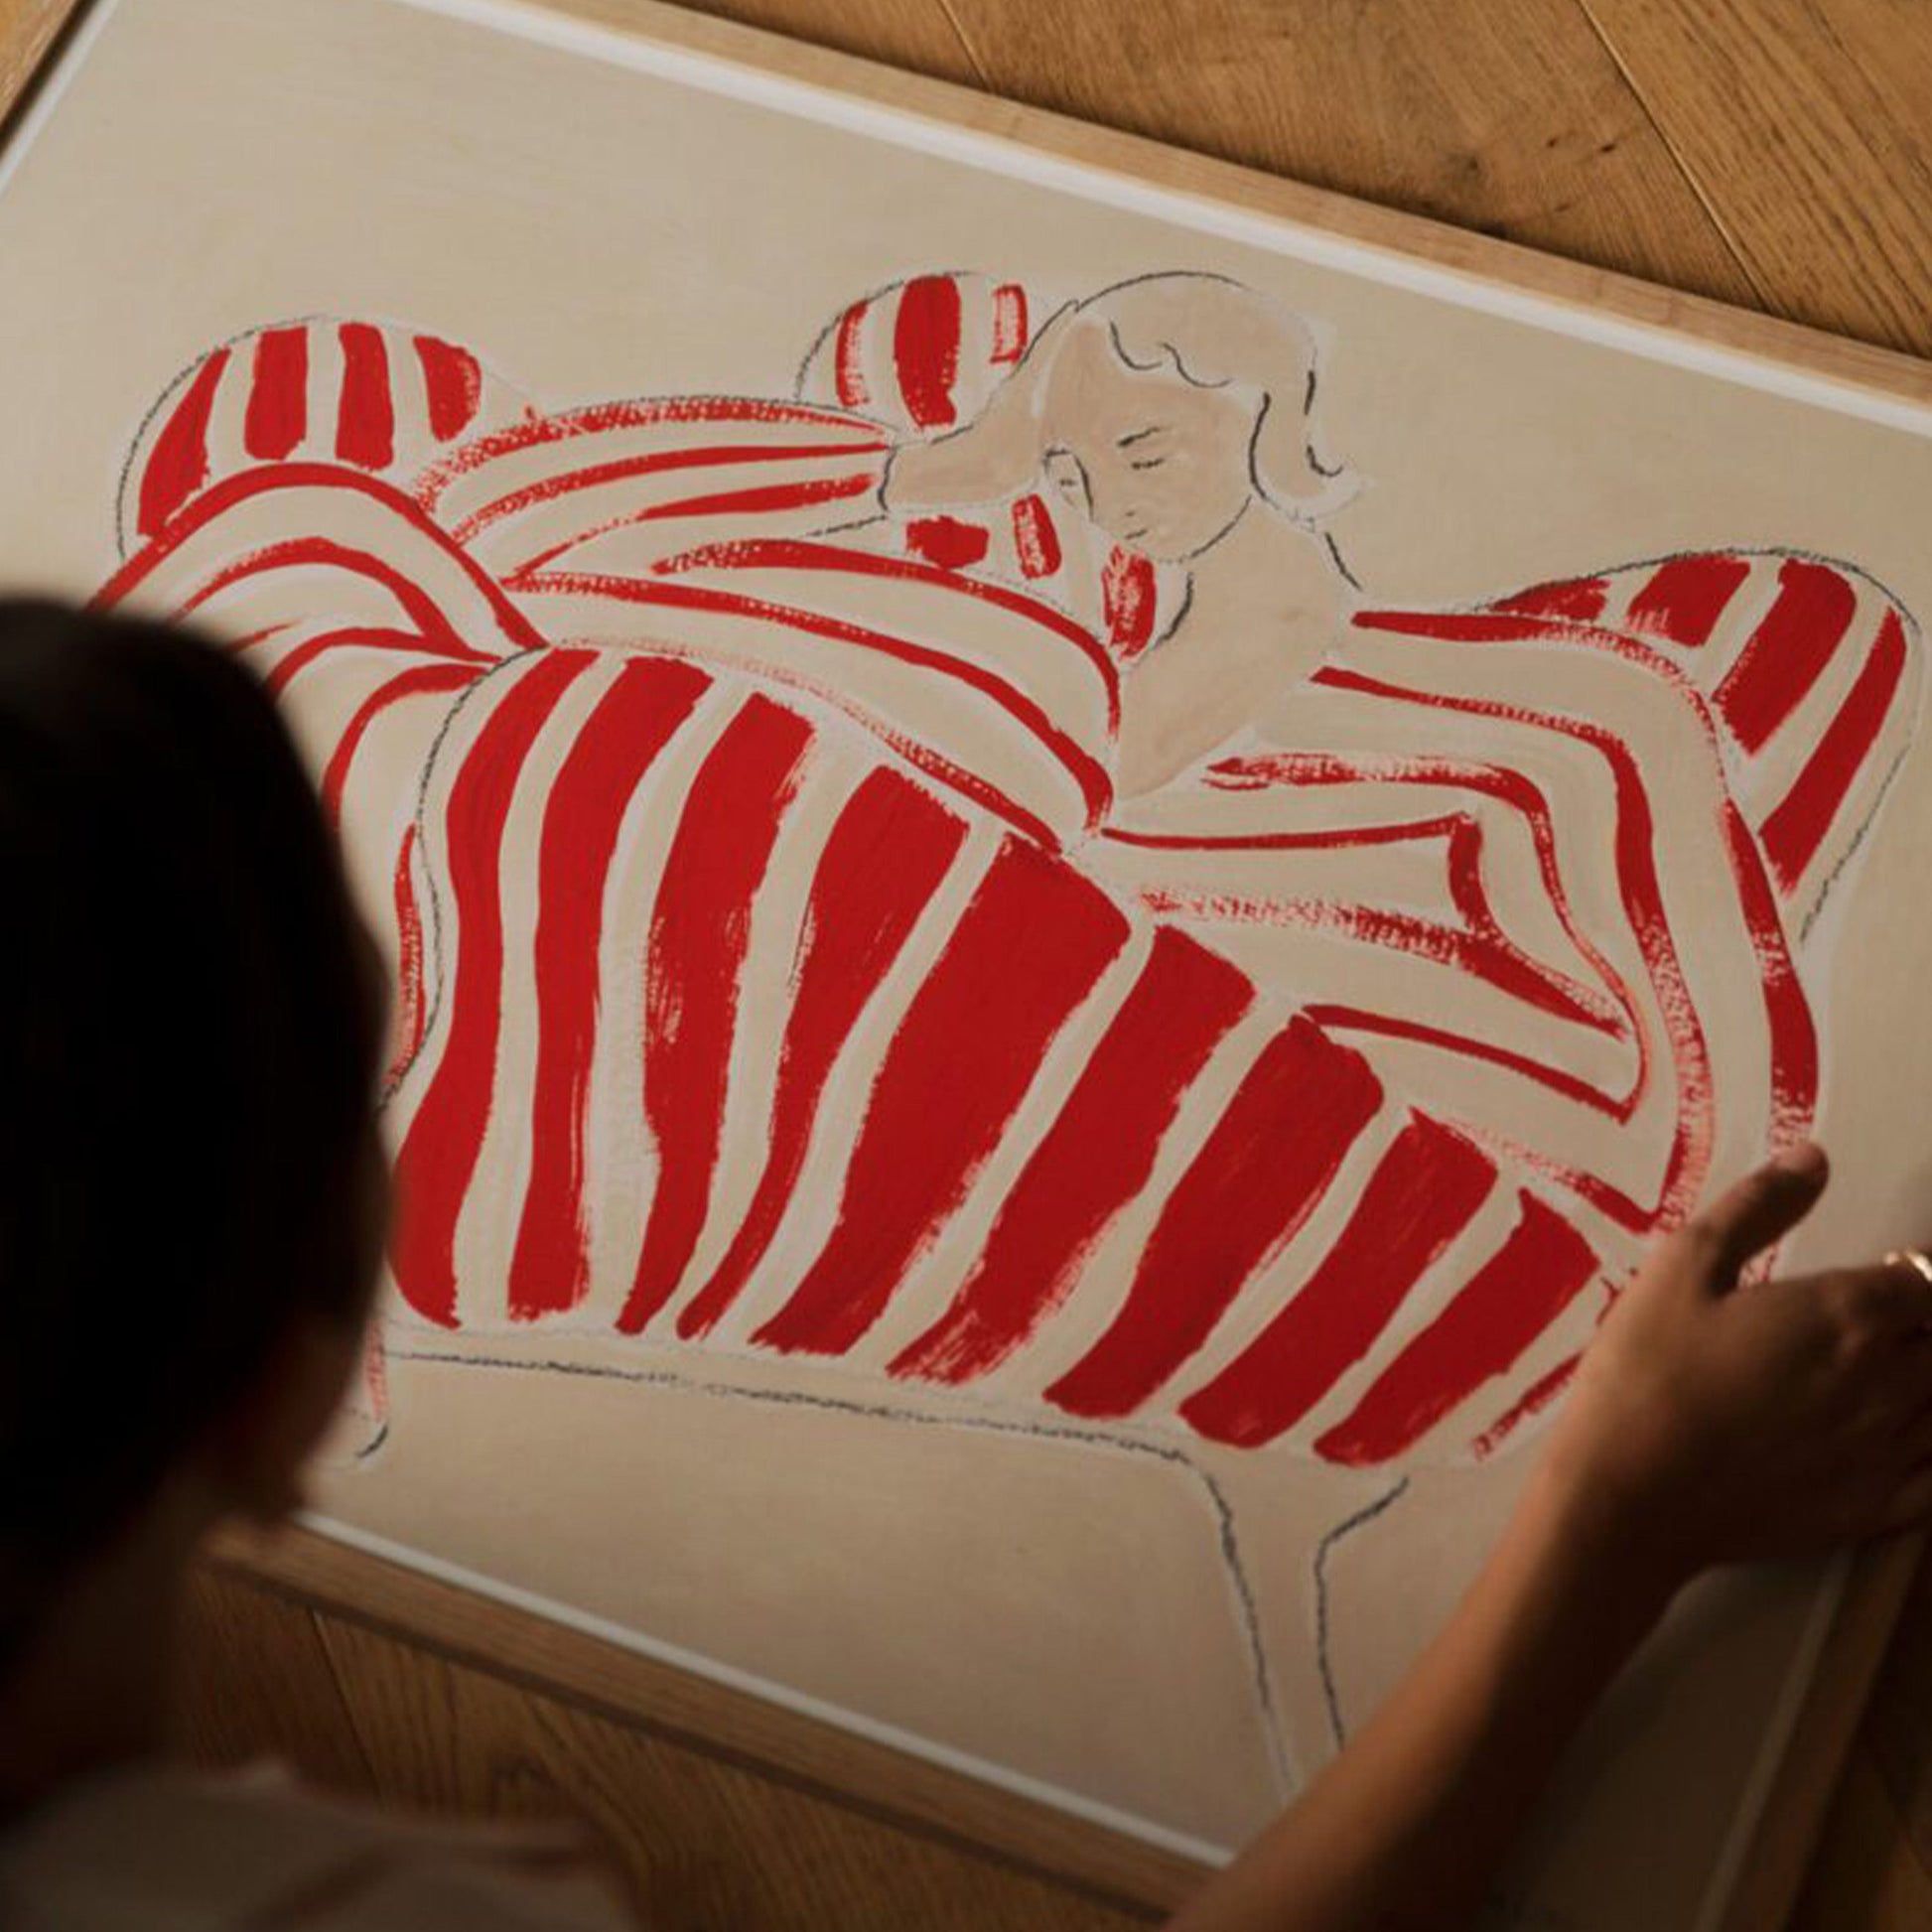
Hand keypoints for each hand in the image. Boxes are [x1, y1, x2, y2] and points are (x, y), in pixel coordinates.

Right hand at [1541, 1143, 1931, 1591]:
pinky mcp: (1877, 1510)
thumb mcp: (1681, 1268)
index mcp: (1847, 1314)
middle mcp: (1889, 1380)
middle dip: (1923, 1325)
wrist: (1630, 1495)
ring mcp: (1890, 1452)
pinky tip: (1907, 1439)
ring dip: (1928, 1380)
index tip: (1887, 1273)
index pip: (1925, 1279)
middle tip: (1876, 1323)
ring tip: (1886, 1372)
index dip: (1913, 1271)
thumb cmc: (1647, 1371)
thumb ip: (1756, 1207)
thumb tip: (1815, 1158)